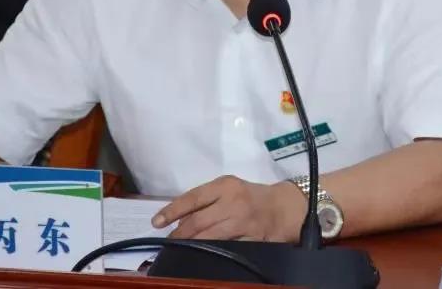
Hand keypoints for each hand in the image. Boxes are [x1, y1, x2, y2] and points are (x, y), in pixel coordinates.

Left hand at [151, 175, 304, 241]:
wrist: (284, 207)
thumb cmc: (251, 196)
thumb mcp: (229, 188)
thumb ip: (208, 199)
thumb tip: (179, 217)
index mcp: (225, 185)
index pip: (192, 198)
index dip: (172, 211)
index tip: (157, 222)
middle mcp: (233, 202)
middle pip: (198, 222)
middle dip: (179, 234)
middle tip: (168, 242)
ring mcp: (242, 223)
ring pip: (209, 237)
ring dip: (191, 245)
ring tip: (180, 249)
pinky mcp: (252, 240)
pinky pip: (227, 249)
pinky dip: (212, 252)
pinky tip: (203, 255)